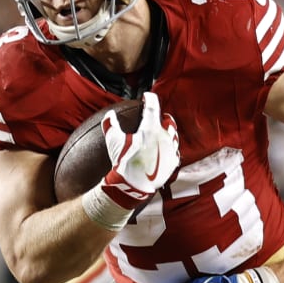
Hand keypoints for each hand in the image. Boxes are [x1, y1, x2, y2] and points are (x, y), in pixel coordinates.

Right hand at [99, 91, 180, 211]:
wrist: (134, 186)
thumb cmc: (124, 162)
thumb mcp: (113, 142)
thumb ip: (110, 125)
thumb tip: (109, 115)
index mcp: (151, 128)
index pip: (153, 106)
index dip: (149, 98)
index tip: (146, 96)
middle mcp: (164, 137)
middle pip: (168, 121)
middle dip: (162, 117)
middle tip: (157, 116)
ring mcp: (171, 150)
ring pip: (173, 136)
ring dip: (168, 132)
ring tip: (162, 133)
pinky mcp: (173, 163)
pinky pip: (174, 152)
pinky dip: (169, 149)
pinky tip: (164, 151)